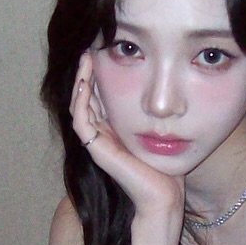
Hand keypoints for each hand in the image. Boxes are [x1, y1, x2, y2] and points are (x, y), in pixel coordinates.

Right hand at [71, 53, 184, 222]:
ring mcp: (96, 142)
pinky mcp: (95, 149)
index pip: (99, 96)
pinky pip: (80, 120)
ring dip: (81, 81)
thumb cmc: (166, 169)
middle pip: (86, 97)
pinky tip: (85, 82)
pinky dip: (80, 100)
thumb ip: (152, 115)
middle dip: (87, 73)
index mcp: (114, 130)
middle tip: (90, 49)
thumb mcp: (159, 132)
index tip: (104, 52)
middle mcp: (102, 134)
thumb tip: (160, 92)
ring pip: (79, 105)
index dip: (98, 75)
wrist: (164, 195)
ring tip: (86, 59)